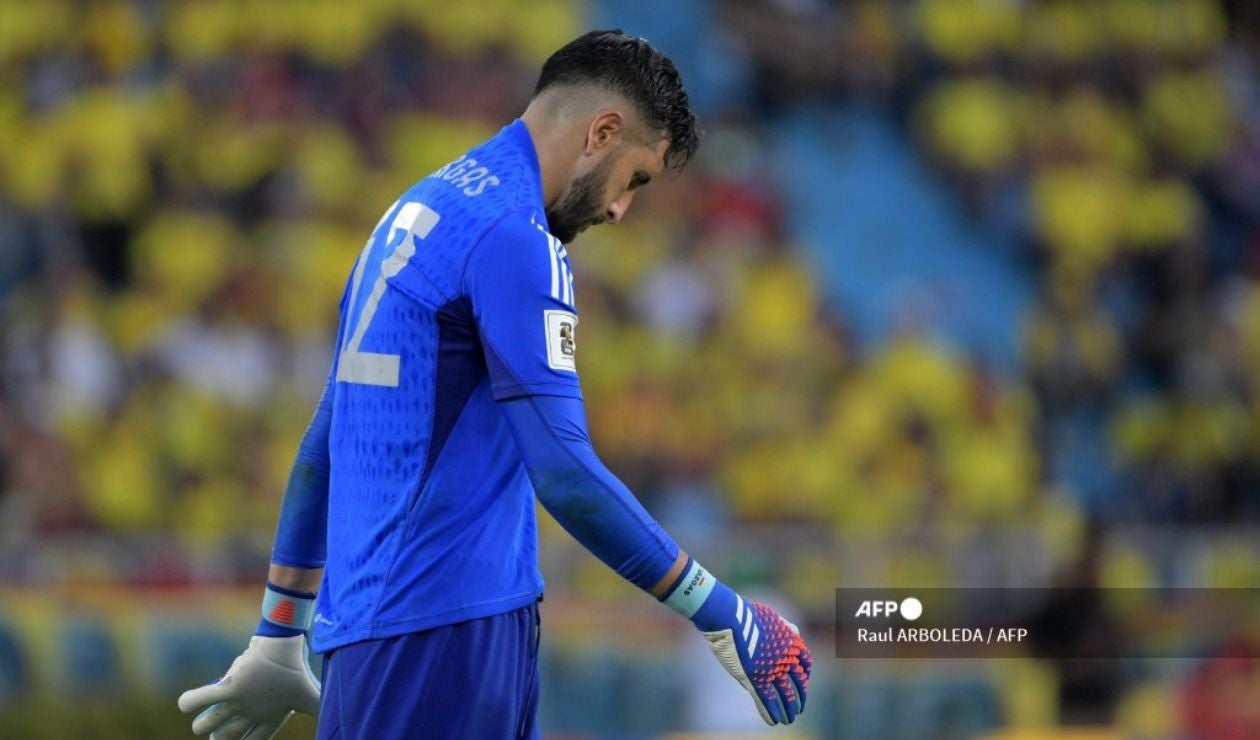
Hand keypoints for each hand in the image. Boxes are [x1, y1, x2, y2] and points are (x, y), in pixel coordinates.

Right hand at [177, 635, 320, 738]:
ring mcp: (239, 702)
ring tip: (202, 725)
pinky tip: (185, 705)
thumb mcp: (308, 693)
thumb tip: (338, 712)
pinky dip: (190, 702)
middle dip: (219, 738)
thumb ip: (320, 706)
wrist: (284, 642)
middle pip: (226, 737)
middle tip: (218, 734)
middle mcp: (252, 714)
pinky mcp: (227, 686)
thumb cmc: (295, 668)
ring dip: (203, 726)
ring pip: (208, 724)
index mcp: (271, 719)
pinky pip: (200, 699)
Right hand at [698, 596, 811, 725]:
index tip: (803, 683)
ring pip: (786, 695)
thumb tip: (795, 632)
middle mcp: (786, 658)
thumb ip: (785, 627)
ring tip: (789, 719)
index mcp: (792, 642)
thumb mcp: (772, 616)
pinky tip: (774, 720)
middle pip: (799, 683)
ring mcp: (772, 669)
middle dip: (800, 697)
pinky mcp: (756, 678)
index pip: (806, 663)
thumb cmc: (746, 613)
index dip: (805, 675)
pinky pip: (767, 699)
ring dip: (789, 710)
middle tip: (799, 708)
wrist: (729, 617)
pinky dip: (771, 711)